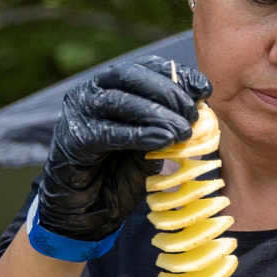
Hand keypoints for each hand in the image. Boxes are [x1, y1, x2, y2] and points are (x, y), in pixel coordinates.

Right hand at [35, 58, 206, 244]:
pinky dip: (139, 135)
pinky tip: (162, 142)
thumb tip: (199, 108)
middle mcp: (91, 91)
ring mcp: (78, 113)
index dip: (176, 74)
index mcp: (112, 85)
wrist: (88, 209)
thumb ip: (167, 123)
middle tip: (191, 115)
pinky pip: (108, 132)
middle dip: (166, 92)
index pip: (145, 67)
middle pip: (129, 75)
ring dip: (156, 114)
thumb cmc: (120, 172)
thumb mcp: (151, 142)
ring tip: (182, 131)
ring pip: (119, 101)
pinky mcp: (73, 138)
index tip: (203, 89)